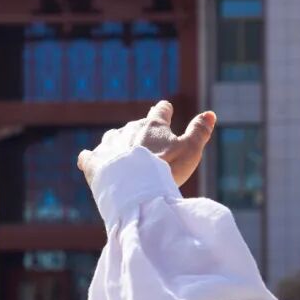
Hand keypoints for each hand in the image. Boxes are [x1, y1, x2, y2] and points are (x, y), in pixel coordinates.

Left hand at [77, 101, 216, 187]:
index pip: (161, 110)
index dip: (164, 110)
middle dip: (141, 135)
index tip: (165, 110)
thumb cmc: (167, 169)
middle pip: (136, 126)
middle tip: (148, 152)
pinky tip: (89, 161)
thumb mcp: (191, 151)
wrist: (136, 189)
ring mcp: (109, 143)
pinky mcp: (93, 161)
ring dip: (118, 145)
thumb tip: (210, 114)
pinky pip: (89, 156)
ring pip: (113, 138)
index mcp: (154, 125)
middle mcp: (129, 128)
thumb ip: (199, 132)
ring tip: (122, 159)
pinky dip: (91, 158)